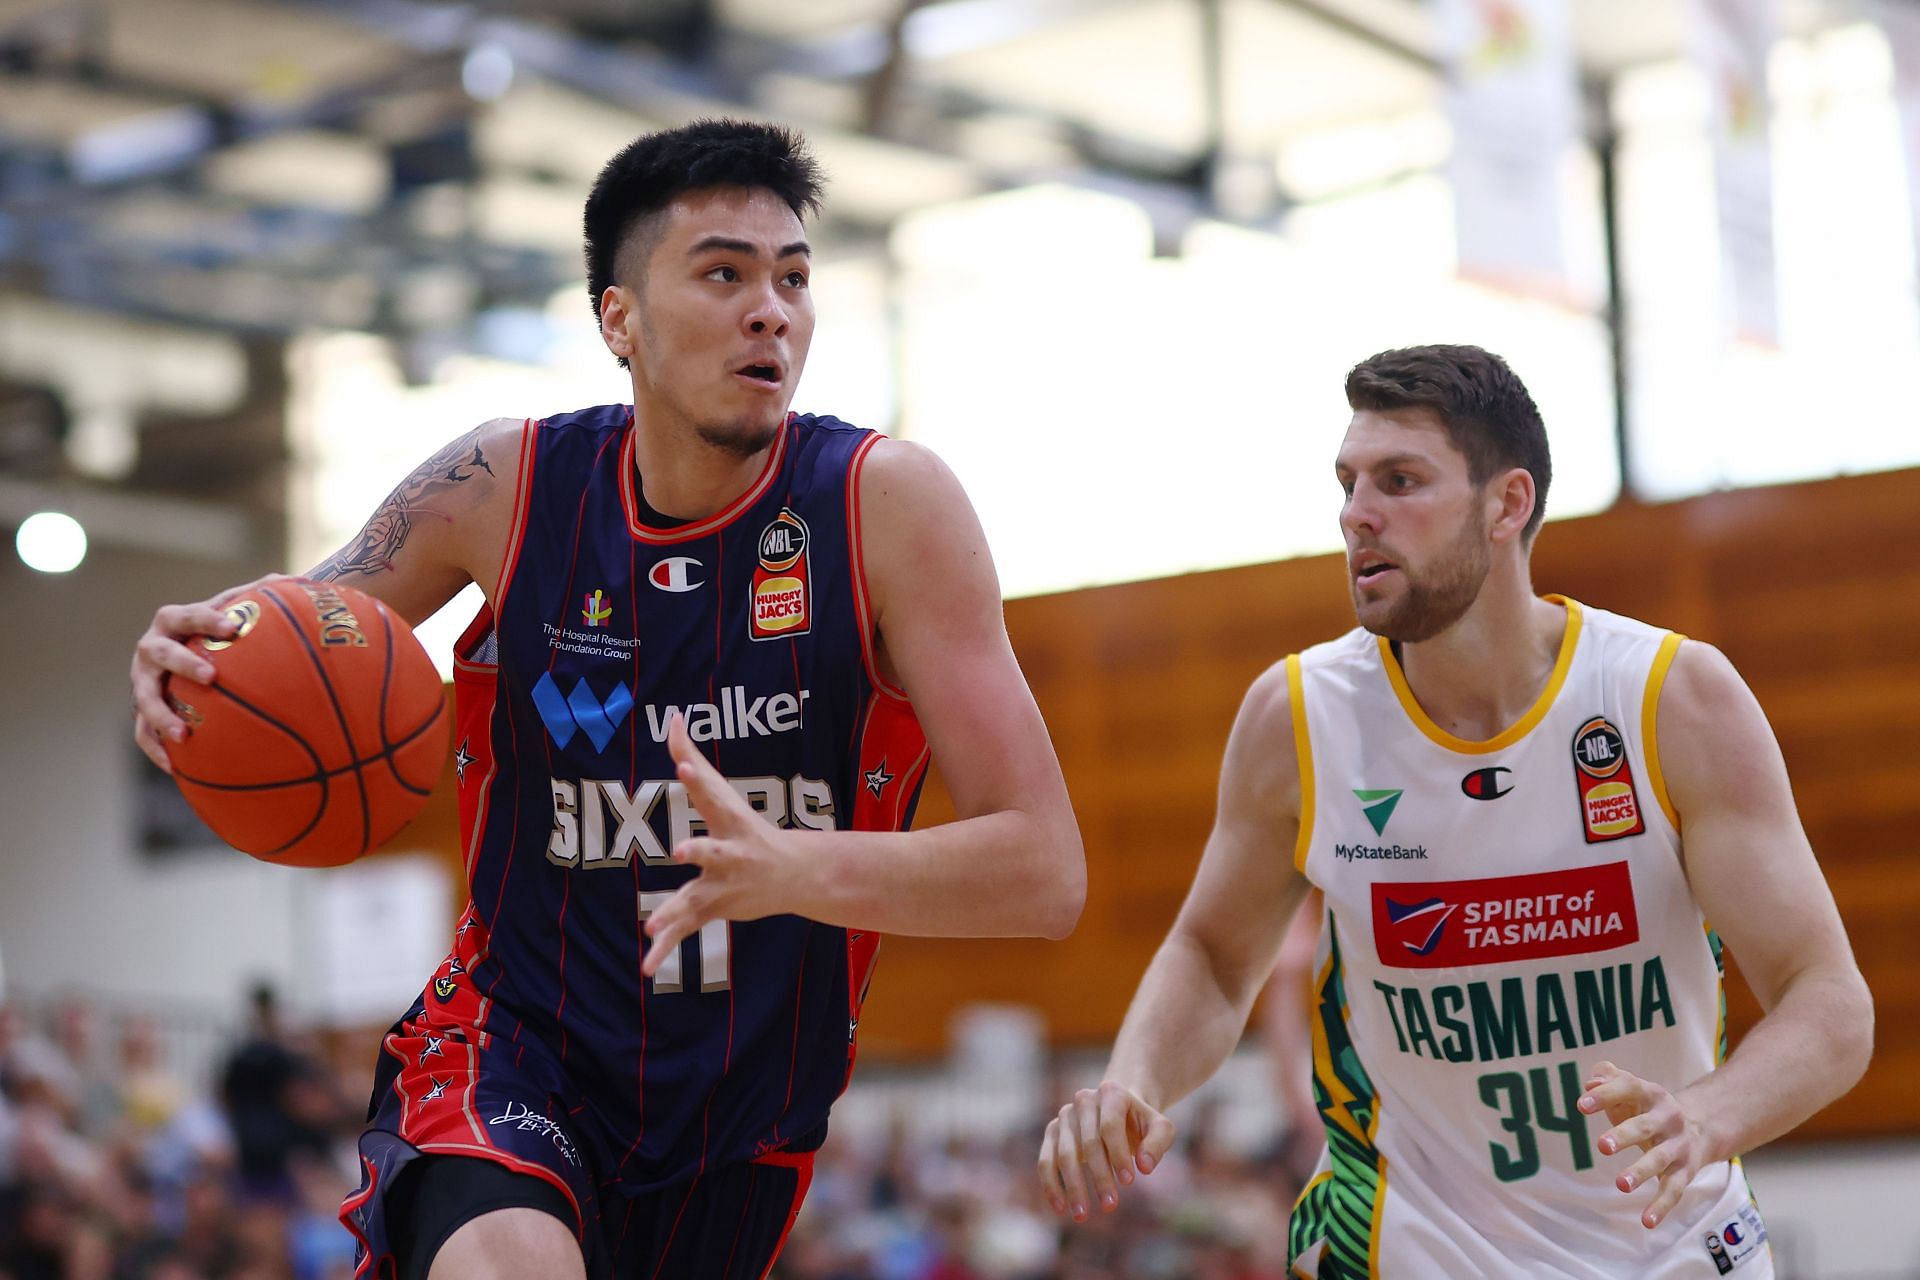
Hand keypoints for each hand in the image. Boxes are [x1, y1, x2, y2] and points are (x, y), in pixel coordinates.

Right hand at [129, 576, 284, 771]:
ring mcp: (143, 681)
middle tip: (211, 677)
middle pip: (161, 653)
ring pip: (145, 699)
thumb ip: (260, 595)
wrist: (186, 651)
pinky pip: (144, 734)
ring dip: (161, 716)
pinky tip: (178, 768)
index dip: (208, 619)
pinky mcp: (143, 710)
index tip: (234, 629)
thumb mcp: (237, 609)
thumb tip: (289, 579)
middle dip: (184, 663)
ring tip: (184, 735)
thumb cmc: (220, 629)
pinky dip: (156, 749)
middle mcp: (152, 648)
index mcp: (174, 620)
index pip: (189, 615)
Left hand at [641, 714, 805, 976]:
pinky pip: (685, 931)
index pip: (711, 792)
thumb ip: (694, 760)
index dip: (697, 776)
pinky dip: (665, 949)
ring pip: (696, 901)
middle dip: (699, 851)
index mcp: (731, 820)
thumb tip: (672, 719)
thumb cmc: (750, 829)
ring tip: (652, 926)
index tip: (681, 762)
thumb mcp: (724, 795)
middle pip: (712, 850)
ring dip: (676, 914)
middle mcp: (729, 853)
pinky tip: (645, 967)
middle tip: (682, 850)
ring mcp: (723, 886)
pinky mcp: (713, 910)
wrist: (795, 877)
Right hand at [1037, 1081, 1175, 1221]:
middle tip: (1110, 1205)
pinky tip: (1060, 1208)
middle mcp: (1084, 1100)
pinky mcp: (1052, 1132)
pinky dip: (1051, 1185)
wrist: (1121, 1112)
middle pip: (1088, 1143)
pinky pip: (1046, 1160)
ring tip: (1082, 1214)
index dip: (1118, 1154)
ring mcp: (1065, 1116)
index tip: (1129, 1182)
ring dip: (1073, 1186)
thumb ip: (1158, 1144)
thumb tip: (1144, 1167)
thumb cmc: (1141, 1124)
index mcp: (1111, 1093)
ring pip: (1064, 1155)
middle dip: (1099, 1176)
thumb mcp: (1161, 1128)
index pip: (1110, 1126)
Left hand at [1579, 1060, 1710, 1228]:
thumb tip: (1590, 1084)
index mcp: (1651, 1093)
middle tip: (1602, 1146)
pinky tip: (1647, 1222)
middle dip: (1624, 1135)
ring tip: (1620, 1184)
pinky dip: (1661, 1207)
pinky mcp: (1685, 1171)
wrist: (1699, 1127)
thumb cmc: (1646, 1108)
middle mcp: (1668, 1118)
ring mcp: (1678, 1146)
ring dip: (1641, 1172)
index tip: (1581, 1105)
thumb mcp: (1630, 1089)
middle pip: (1644, 1126)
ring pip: (1659, 1160)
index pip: (1628, 1088)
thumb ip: (1608, 1078)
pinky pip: (1674, 1190)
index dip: (1605, 1095)